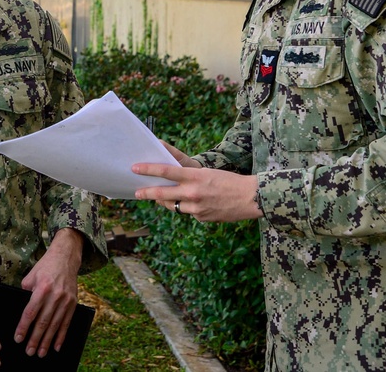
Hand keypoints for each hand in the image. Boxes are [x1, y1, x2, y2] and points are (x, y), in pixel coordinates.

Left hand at [16, 228, 83, 357]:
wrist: (66, 257)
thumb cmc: (46, 267)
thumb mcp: (31, 276)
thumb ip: (25, 292)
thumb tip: (21, 310)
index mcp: (42, 287)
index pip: (31, 312)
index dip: (24, 327)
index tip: (18, 338)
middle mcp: (55, 295)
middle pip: (43, 322)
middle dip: (35, 339)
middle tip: (29, 351)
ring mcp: (66, 300)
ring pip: (55, 325)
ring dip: (47, 341)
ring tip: (41, 353)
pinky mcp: (73, 303)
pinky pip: (66, 322)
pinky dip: (61, 336)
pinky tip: (56, 346)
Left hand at [133, 141, 261, 221]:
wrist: (250, 198)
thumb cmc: (230, 181)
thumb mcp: (207, 173)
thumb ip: (189, 177)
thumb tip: (173, 181)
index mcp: (195, 177)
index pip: (166, 172)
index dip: (148, 169)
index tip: (135, 168)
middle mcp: (193, 193)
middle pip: (163, 194)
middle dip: (147, 193)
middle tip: (136, 193)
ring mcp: (196, 208)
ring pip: (173, 206)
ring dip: (167, 201)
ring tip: (162, 197)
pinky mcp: (202, 218)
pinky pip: (189, 213)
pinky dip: (189, 208)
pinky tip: (199, 204)